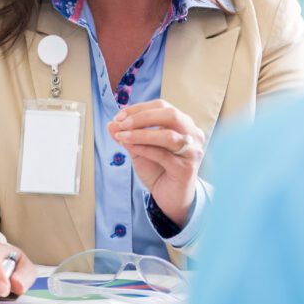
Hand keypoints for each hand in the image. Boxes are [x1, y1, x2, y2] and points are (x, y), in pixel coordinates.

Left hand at [108, 99, 204, 225]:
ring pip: (167, 135)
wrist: (170, 196)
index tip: (118, 116)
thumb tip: (111, 124)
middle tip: (121, 124)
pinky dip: (145, 149)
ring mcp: (192, 152)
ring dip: (140, 134)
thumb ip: (127, 136)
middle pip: (170, 115)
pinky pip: (164, 155)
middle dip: (142, 117)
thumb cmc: (158, 169)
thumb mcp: (138, 149)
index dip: (138, 109)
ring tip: (121, 136)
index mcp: (183, 124)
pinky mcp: (186, 169)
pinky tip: (131, 148)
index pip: (162, 106)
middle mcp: (192, 135)